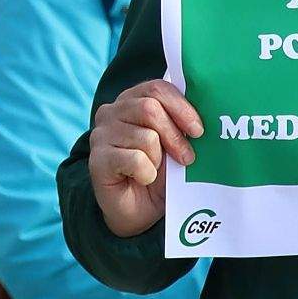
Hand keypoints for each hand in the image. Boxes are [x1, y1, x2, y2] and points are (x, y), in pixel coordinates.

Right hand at [89, 80, 202, 237]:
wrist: (137, 211)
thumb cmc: (158, 172)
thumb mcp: (173, 144)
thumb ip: (180, 124)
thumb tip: (199, 119)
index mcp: (131, 100)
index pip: (156, 88)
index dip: (181, 106)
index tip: (198, 130)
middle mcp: (111, 112)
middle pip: (150, 108)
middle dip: (174, 135)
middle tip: (187, 157)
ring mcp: (100, 135)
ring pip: (145, 137)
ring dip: (159, 159)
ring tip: (156, 170)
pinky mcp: (97, 159)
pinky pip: (135, 160)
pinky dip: (147, 173)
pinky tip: (142, 179)